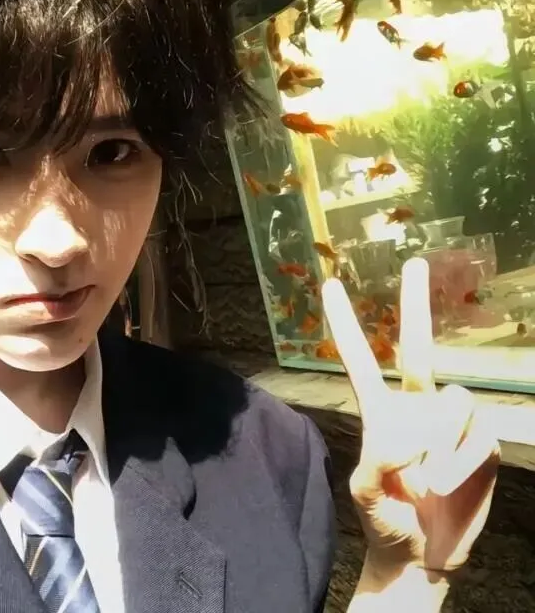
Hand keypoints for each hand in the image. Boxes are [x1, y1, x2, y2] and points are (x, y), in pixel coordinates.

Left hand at [322, 258, 499, 574]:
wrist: (422, 553)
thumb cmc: (384, 519)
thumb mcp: (364, 493)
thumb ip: (376, 463)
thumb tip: (408, 439)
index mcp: (380, 413)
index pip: (361, 360)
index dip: (346, 325)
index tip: (332, 285)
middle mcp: (417, 406)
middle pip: (418, 348)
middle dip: (414, 304)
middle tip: (413, 260)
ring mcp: (451, 422)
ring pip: (455, 402)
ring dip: (440, 448)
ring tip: (426, 484)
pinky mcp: (481, 442)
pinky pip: (477, 438)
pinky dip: (461, 465)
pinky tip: (450, 486)